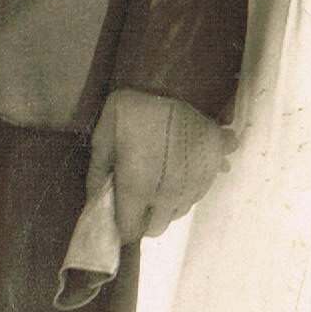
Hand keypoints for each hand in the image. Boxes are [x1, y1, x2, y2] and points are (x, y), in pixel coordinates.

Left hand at [84, 88, 228, 249]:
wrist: (176, 81)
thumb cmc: (134, 108)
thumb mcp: (103, 135)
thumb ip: (98, 172)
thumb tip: (96, 198)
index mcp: (138, 188)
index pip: (129, 230)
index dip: (122, 225)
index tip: (120, 213)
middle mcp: (169, 193)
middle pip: (157, 228)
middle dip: (145, 218)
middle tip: (139, 198)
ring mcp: (196, 181)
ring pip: (180, 210)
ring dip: (167, 203)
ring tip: (160, 178)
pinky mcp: (214, 166)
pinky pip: (200, 190)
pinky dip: (189, 186)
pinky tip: (181, 166)